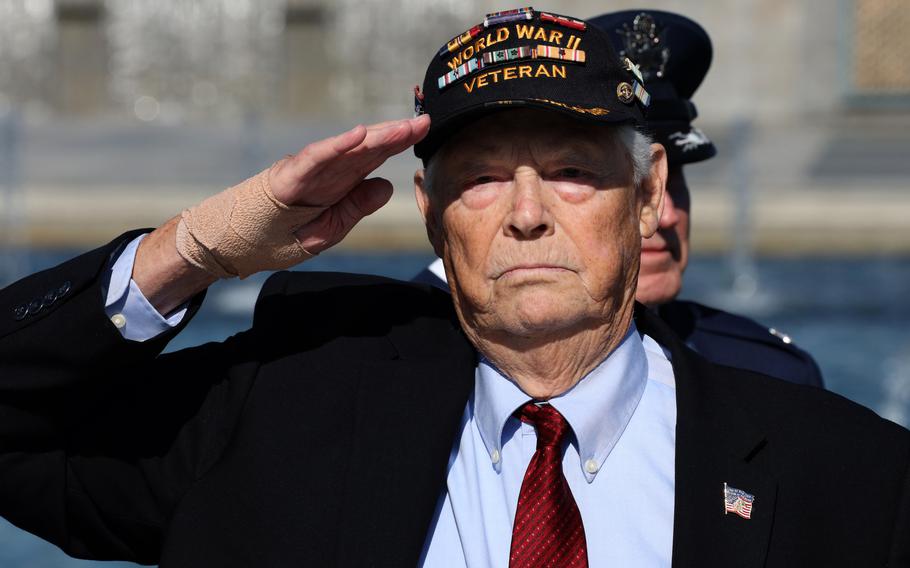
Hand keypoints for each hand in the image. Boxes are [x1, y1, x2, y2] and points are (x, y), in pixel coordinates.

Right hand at [270, 115, 429, 252]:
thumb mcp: (330, 229)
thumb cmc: (281, 237)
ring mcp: (307, 172)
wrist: (238, 247)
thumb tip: (387, 187)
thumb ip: (356, 207)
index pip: (374, 159)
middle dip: (395, 135)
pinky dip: (335, 146)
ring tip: (402, 127)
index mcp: (338, 183)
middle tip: (424, 120)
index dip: (399, 144)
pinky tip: (357, 135)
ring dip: (374, 138)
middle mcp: (326, 171)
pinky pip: (315, 159)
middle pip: (366, 149)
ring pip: (346, 150)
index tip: (425, 130)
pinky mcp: (288, 177)